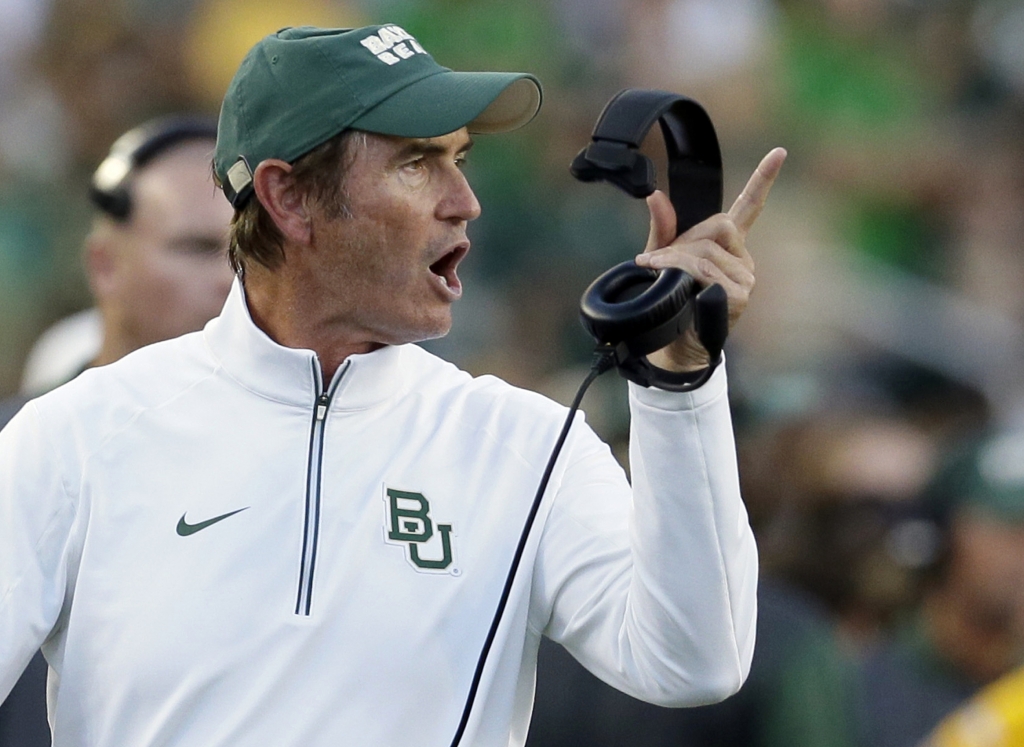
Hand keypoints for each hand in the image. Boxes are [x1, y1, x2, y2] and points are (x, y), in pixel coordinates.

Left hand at [634, 147, 786, 371]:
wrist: (672, 344)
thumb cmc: (670, 301)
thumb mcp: (661, 260)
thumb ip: (662, 228)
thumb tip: (653, 195)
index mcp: (730, 246)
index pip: (750, 207)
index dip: (763, 180)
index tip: (779, 152)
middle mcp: (743, 260)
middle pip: (718, 225)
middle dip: (683, 240)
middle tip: (657, 262)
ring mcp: (745, 279)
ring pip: (708, 250)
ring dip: (674, 259)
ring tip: (656, 274)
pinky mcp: (739, 296)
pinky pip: (707, 272)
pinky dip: (682, 273)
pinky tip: (673, 286)